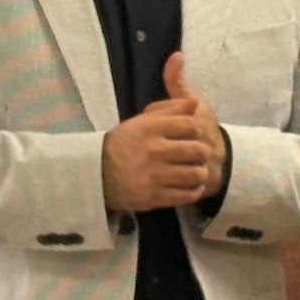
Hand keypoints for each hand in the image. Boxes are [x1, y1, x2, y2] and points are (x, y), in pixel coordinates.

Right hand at [100, 53, 225, 210]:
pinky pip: (186, 195)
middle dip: (202, 152)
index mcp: (149, 129)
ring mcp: (153, 176)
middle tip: (198, 155)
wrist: (96, 173)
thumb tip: (195, 103)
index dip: (196, 130)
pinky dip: (194, 191)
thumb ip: (170, 110)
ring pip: (195, 174)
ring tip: (196, 171)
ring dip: (200, 173)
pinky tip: (192, 186)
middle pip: (198, 150)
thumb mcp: (142, 121)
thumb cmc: (124, 143)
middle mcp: (153, 151)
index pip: (190, 126)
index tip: (192, 135)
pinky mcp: (153, 197)